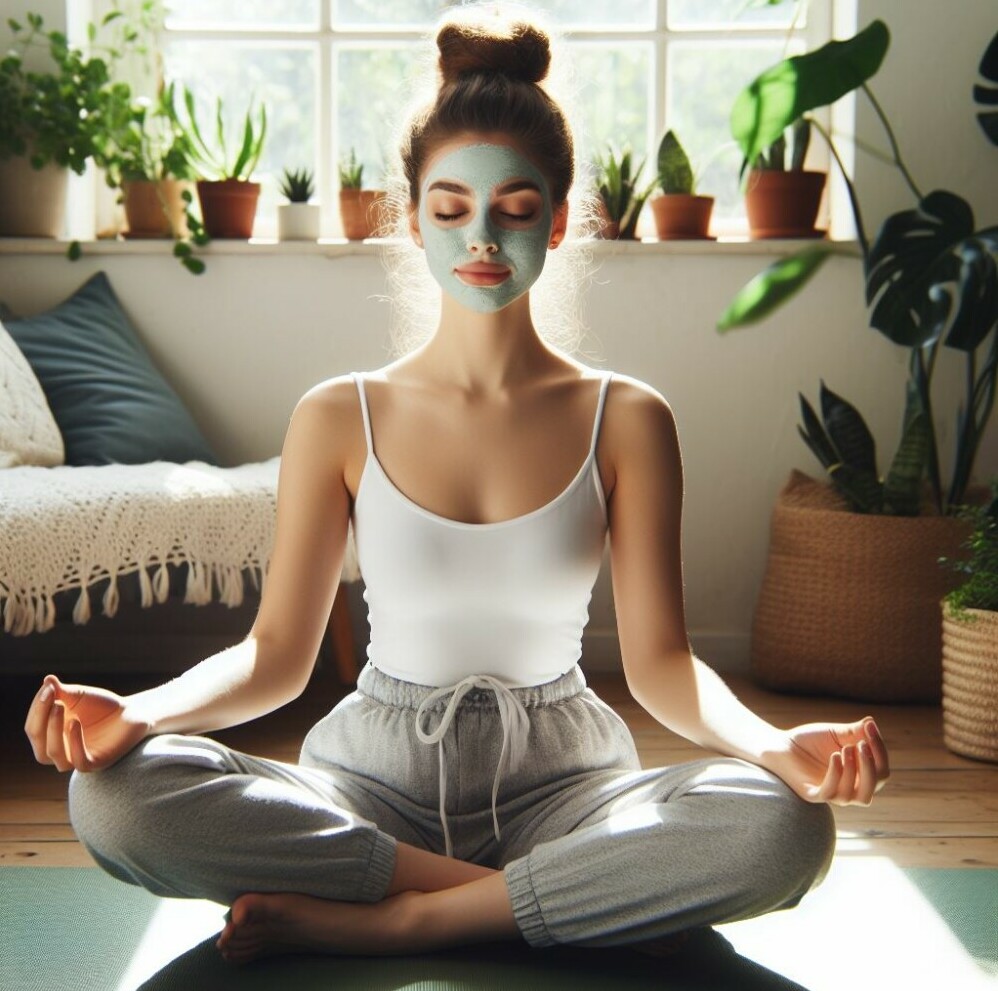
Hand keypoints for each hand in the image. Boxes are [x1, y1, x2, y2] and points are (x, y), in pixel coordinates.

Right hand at [24, 675, 150, 772]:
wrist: (131, 713)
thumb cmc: (101, 706)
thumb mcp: (78, 697)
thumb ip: (62, 692)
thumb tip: (47, 679)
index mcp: (50, 737)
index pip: (33, 728)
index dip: (37, 709)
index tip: (48, 688)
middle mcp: (60, 751)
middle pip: (39, 744)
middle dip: (41, 721)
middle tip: (53, 699)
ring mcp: (76, 759)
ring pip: (54, 755)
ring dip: (54, 731)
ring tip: (61, 706)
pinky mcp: (96, 763)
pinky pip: (79, 762)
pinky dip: (74, 744)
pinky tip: (75, 723)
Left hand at [769, 717, 889, 806]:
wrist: (781, 745)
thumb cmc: (811, 741)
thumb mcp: (835, 734)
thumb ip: (854, 731)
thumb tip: (871, 721)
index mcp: (860, 775)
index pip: (881, 770)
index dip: (879, 750)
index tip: (869, 727)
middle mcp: (850, 788)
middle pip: (875, 786)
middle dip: (872, 765)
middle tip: (861, 744)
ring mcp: (832, 794)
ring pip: (857, 796)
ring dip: (854, 771)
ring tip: (844, 749)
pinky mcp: (813, 794)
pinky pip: (830, 793)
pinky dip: (836, 776)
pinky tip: (834, 757)